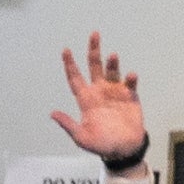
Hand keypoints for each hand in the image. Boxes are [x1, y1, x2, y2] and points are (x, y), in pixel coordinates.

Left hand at [49, 35, 148, 163]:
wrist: (124, 149)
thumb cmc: (101, 145)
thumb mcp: (82, 137)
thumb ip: (69, 125)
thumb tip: (52, 114)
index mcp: (86, 99)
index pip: (75, 78)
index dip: (70, 64)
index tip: (65, 50)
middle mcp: (99, 91)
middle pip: (94, 66)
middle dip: (93, 50)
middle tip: (94, 34)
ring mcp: (115, 91)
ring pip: (112, 71)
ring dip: (112, 63)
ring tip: (112, 56)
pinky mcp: (130, 96)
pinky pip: (129, 83)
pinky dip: (130, 78)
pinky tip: (131, 75)